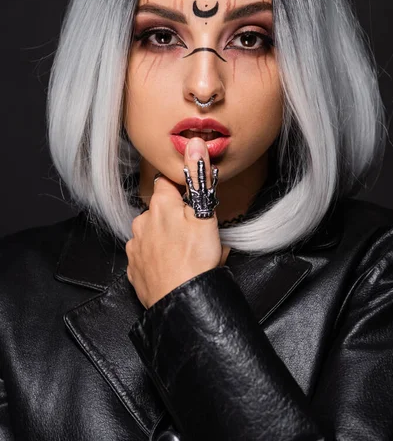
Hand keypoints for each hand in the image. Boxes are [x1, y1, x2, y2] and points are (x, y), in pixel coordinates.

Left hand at [125, 137, 222, 308]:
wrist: (181, 302)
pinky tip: (175, 266)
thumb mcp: (205, 214)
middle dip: (176, 217)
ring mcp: (135, 246)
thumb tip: (193, 142)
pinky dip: (159, 258)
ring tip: (188, 254)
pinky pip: (147, 255)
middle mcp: (142, 222)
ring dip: (167, 238)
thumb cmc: (195, 261)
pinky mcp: (134, 267)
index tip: (193, 201)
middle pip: (161, 209)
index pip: (167, 183)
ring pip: (153, 232)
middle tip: (197, 234)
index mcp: (160, 205)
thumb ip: (199, 176)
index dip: (182, 190)